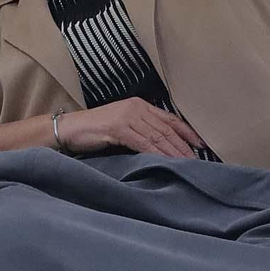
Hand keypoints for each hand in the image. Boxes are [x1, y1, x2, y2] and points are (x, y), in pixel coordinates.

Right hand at [57, 98, 205, 158]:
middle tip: (197, 160)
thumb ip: (140, 130)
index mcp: (139, 105)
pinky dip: (156, 154)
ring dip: (173, 153)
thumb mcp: (121, 126)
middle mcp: (136, 108)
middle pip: (166, 129)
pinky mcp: (118, 128)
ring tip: (186, 164)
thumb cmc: (93, 131)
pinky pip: (143, 143)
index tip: (201, 144)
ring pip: (157, 137)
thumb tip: (160, 146)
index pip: (169, 119)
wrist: (68, 128)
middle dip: (183, 146)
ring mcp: (127, 117)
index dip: (187, 132)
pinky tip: (165, 163)